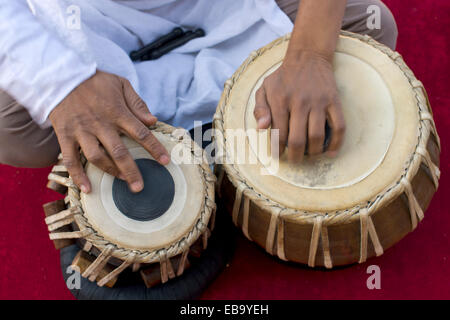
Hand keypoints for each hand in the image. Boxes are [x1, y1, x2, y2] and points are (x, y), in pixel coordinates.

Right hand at [49, 70, 169, 193]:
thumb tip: (153, 121)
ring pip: (97, 157)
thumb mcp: (121, 84)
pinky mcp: (65, 135)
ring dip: (110, 172)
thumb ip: (137, 104)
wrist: (61, 75)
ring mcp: (82, 131)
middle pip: (119, 151)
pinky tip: (87, 188)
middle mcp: (100, 124)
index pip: (140, 133)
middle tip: (139, 187)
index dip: (154, 148)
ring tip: (122, 182)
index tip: (165, 161)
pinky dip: (78, 175)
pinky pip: (70, 159)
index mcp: (117, 112)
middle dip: (131, 171)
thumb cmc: (95, 81)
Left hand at [254, 51, 345, 161]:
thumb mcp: (264, 88)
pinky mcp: (334, 101)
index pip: (278, 134)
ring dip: (313, 153)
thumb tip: (261, 129)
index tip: (278, 155)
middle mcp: (299, 101)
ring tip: (308, 156)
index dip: (277, 150)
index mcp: (280, 100)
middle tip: (293, 160)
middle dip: (294, 156)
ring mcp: (319, 102)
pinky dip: (336, 143)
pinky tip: (330, 153)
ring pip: (317, 137)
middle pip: (297, 140)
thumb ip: (260, 109)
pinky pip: (339, 126)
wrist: (308, 56)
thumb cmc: (283, 77)